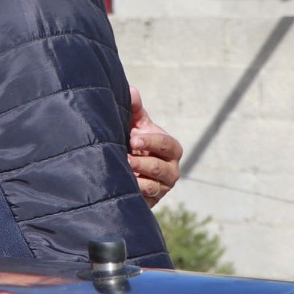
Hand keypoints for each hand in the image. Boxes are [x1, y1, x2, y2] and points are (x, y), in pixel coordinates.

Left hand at [128, 86, 180, 206]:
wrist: (125, 169)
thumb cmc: (134, 142)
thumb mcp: (136, 125)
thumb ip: (135, 110)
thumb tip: (131, 91)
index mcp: (171, 150)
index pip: (167, 145)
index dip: (151, 141)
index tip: (133, 139)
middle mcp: (171, 170)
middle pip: (161, 168)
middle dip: (142, 162)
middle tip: (125, 158)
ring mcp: (162, 188)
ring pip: (153, 186)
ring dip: (137, 179)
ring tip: (122, 171)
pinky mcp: (152, 202)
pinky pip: (144, 199)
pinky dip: (133, 192)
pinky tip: (121, 185)